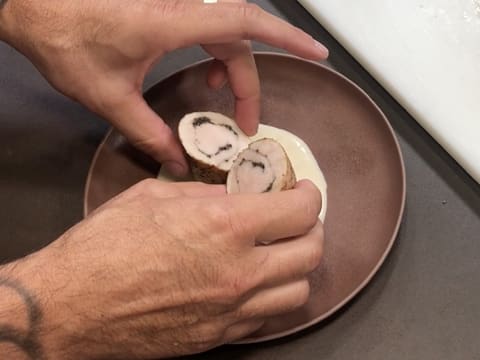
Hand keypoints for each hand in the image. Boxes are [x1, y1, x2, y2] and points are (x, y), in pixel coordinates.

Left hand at [0, 0, 327, 175]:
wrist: (32, 5)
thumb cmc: (64, 37)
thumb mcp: (108, 97)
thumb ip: (147, 131)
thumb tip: (174, 158)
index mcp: (172, 21)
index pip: (246, 22)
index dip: (287, 36)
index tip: (317, 52)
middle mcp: (180, 8)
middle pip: (238, 41)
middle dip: (247, 83)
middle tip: (245, 122)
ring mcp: (174, 7)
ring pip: (225, 36)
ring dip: (231, 69)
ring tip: (224, 101)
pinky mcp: (165, 10)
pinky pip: (207, 30)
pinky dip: (215, 54)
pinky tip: (203, 76)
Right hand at [1, 179, 322, 358]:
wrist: (71, 306)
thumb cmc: (105, 244)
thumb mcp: (154, 197)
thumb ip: (203, 194)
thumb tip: (233, 196)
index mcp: (225, 226)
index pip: (299, 210)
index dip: (310, 195)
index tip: (304, 190)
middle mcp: (240, 271)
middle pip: (311, 252)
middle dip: (312, 228)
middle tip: (298, 219)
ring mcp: (233, 310)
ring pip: (299, 290)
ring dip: (298, 267)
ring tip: (281, 253)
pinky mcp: (220, 337)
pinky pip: (268, 318)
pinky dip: (273, 296)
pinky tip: (256, 283)